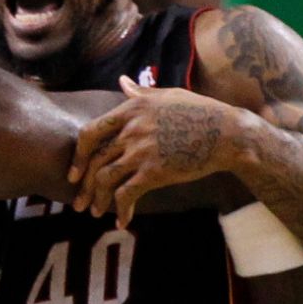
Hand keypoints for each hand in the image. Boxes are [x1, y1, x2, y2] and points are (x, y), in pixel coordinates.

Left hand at [68, 76, 240, 227]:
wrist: (227, 134)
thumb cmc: (201, 111)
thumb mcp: (166, 95)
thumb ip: (139, 92)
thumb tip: (121, 81)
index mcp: (130, 110)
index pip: (89, 133)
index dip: (78, 155)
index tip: (75, 172)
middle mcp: (130, 130)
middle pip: (94, 160)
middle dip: (83, 185)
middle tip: (79, 202)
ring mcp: (141, 151)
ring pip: (105, 179)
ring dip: (97, 200)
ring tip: (96, 213)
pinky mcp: (154, 172)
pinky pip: (127, 195)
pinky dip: (121, 210)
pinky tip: (122, 222)